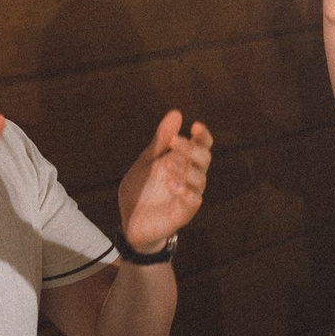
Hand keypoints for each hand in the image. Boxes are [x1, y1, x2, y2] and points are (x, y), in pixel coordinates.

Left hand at [118, 111, 212, 252]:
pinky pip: (193, 201)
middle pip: (204, 159)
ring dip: (186, 169)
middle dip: (191, 149)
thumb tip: (176, 113)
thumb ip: (160, 140)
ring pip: (200, 179)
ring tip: (168, 164)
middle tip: (174, 142)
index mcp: (184, 161)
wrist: (130, 222)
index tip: (194, 126)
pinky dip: (185, 192)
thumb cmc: (141, 191)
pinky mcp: (184, 212)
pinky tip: (172, 185)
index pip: (202, 145)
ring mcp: (189, 195)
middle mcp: (191, 177)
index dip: (203, 135)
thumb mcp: (146, 161)